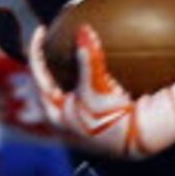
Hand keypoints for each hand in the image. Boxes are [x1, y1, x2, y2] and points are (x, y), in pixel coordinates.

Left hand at [26, 25, 174, 159]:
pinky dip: (73, 80)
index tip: (42, 29)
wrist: (138, 146)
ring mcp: (71, 124)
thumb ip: (90, 60)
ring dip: (58, 73)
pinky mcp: (85, 124)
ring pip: (55, 92)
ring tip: (65, 54)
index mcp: (53, 112)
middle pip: (42, 83)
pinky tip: (87, 71)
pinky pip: (72, 96)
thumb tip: (83, 30)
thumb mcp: (99, 90)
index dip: (36, 49)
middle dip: (44, 62)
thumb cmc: (116, 121)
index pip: (36, 73)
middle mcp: (58, 120)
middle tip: (50, 42)